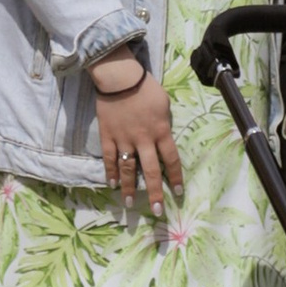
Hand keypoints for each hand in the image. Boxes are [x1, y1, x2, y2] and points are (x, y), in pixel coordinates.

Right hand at [92, 60, 183, 217]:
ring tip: (129, 204)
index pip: (171, 160)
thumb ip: (164, 123)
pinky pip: (109, 158)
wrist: (119, 76)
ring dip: (129, 188)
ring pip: (128, 169)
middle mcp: (144, 139)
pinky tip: (112, 183)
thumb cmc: (145, 87)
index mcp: (161, 131)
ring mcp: (124, 139)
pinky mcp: (108, 135)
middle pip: (151, 171)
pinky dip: (110, 171)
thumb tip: (163, 136)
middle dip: (154, 193)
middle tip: (158, 210)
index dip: (175, 177)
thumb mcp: (164, 103)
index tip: (177, 192)